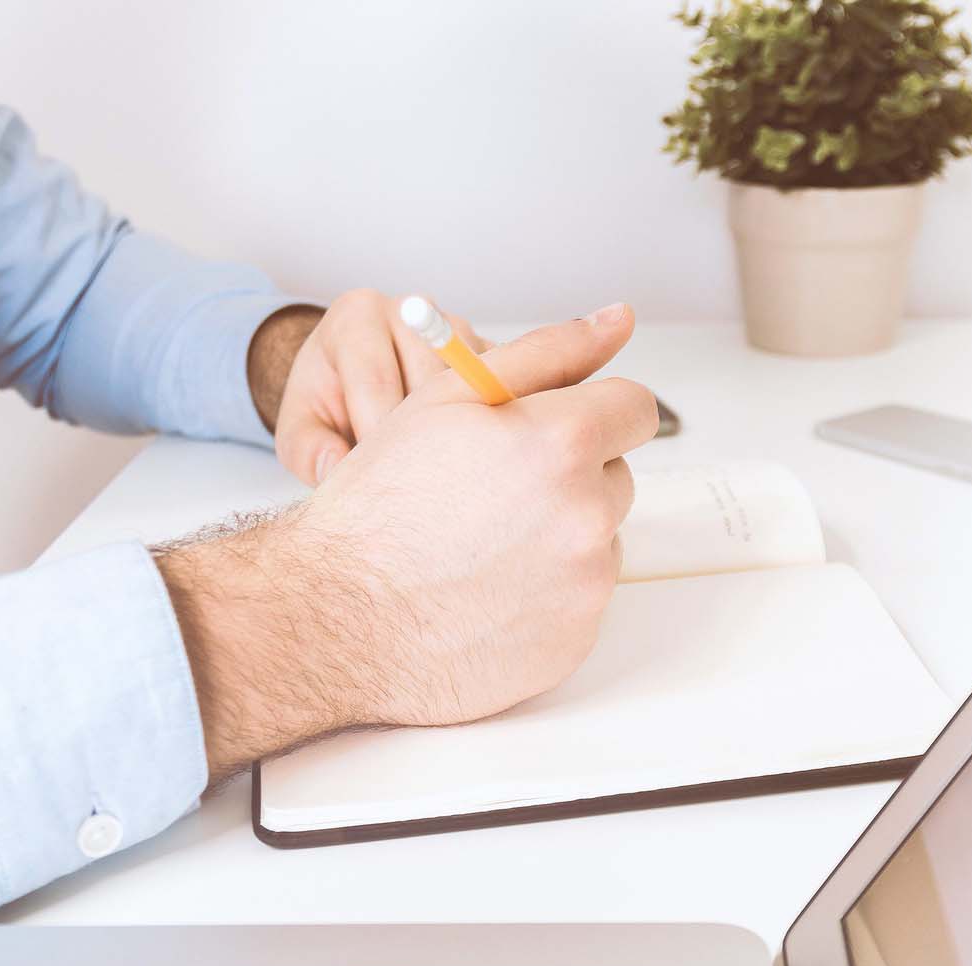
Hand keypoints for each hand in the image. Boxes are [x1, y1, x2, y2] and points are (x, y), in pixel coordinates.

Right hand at [157, 303, 653, 780]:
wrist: (337, 617)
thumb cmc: (381, 503)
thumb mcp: (448, 398)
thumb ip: (546, 352)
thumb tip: (618, 319)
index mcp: (562, 442)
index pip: (634, 408)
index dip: (591, 413)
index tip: (556, 430)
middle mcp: (586, 515)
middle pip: (616, 477)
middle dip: (569, 477)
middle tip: (492, 494)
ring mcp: (584, 586)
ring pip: (599, 540)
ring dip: (559, 536)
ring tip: (481, 547)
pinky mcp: (575, 641)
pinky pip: (580, 601)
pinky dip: (545, 595)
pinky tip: (484, 593)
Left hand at [267, 288, 487, 485]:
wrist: (354, 383)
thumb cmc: (327, 405)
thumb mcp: (299, 430)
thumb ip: (309, 451)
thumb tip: (336, 470)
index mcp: (356, 316)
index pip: (375, 378)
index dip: (377, 436)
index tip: (378, 479)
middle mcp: (411, 309)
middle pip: (430, 382)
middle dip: (420, 438)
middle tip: (410, 480)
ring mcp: (456, 328)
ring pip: (472, 388)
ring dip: (458, 434)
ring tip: (437, 469)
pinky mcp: (490, 352)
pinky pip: (501, 392)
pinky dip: (486, 427)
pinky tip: (464, 454)